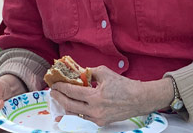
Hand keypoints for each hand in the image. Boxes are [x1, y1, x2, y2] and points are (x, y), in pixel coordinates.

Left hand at [48, 66, 171, 125]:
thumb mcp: (104, 73)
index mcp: (95, 97)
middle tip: (53, 91)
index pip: (71, 91)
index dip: (60, 87)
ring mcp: (97, 118)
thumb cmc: (123, 85)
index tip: (54, 83)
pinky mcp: (101, 122)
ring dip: (66, 104)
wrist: (139, 99)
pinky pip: (84, 116)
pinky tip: (72, 105)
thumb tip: (76, 71)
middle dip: (59, 97)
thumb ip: (88, 72)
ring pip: (75, 113)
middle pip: (69, 104)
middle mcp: (94, 110)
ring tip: (60, 97)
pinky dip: (76, 110)